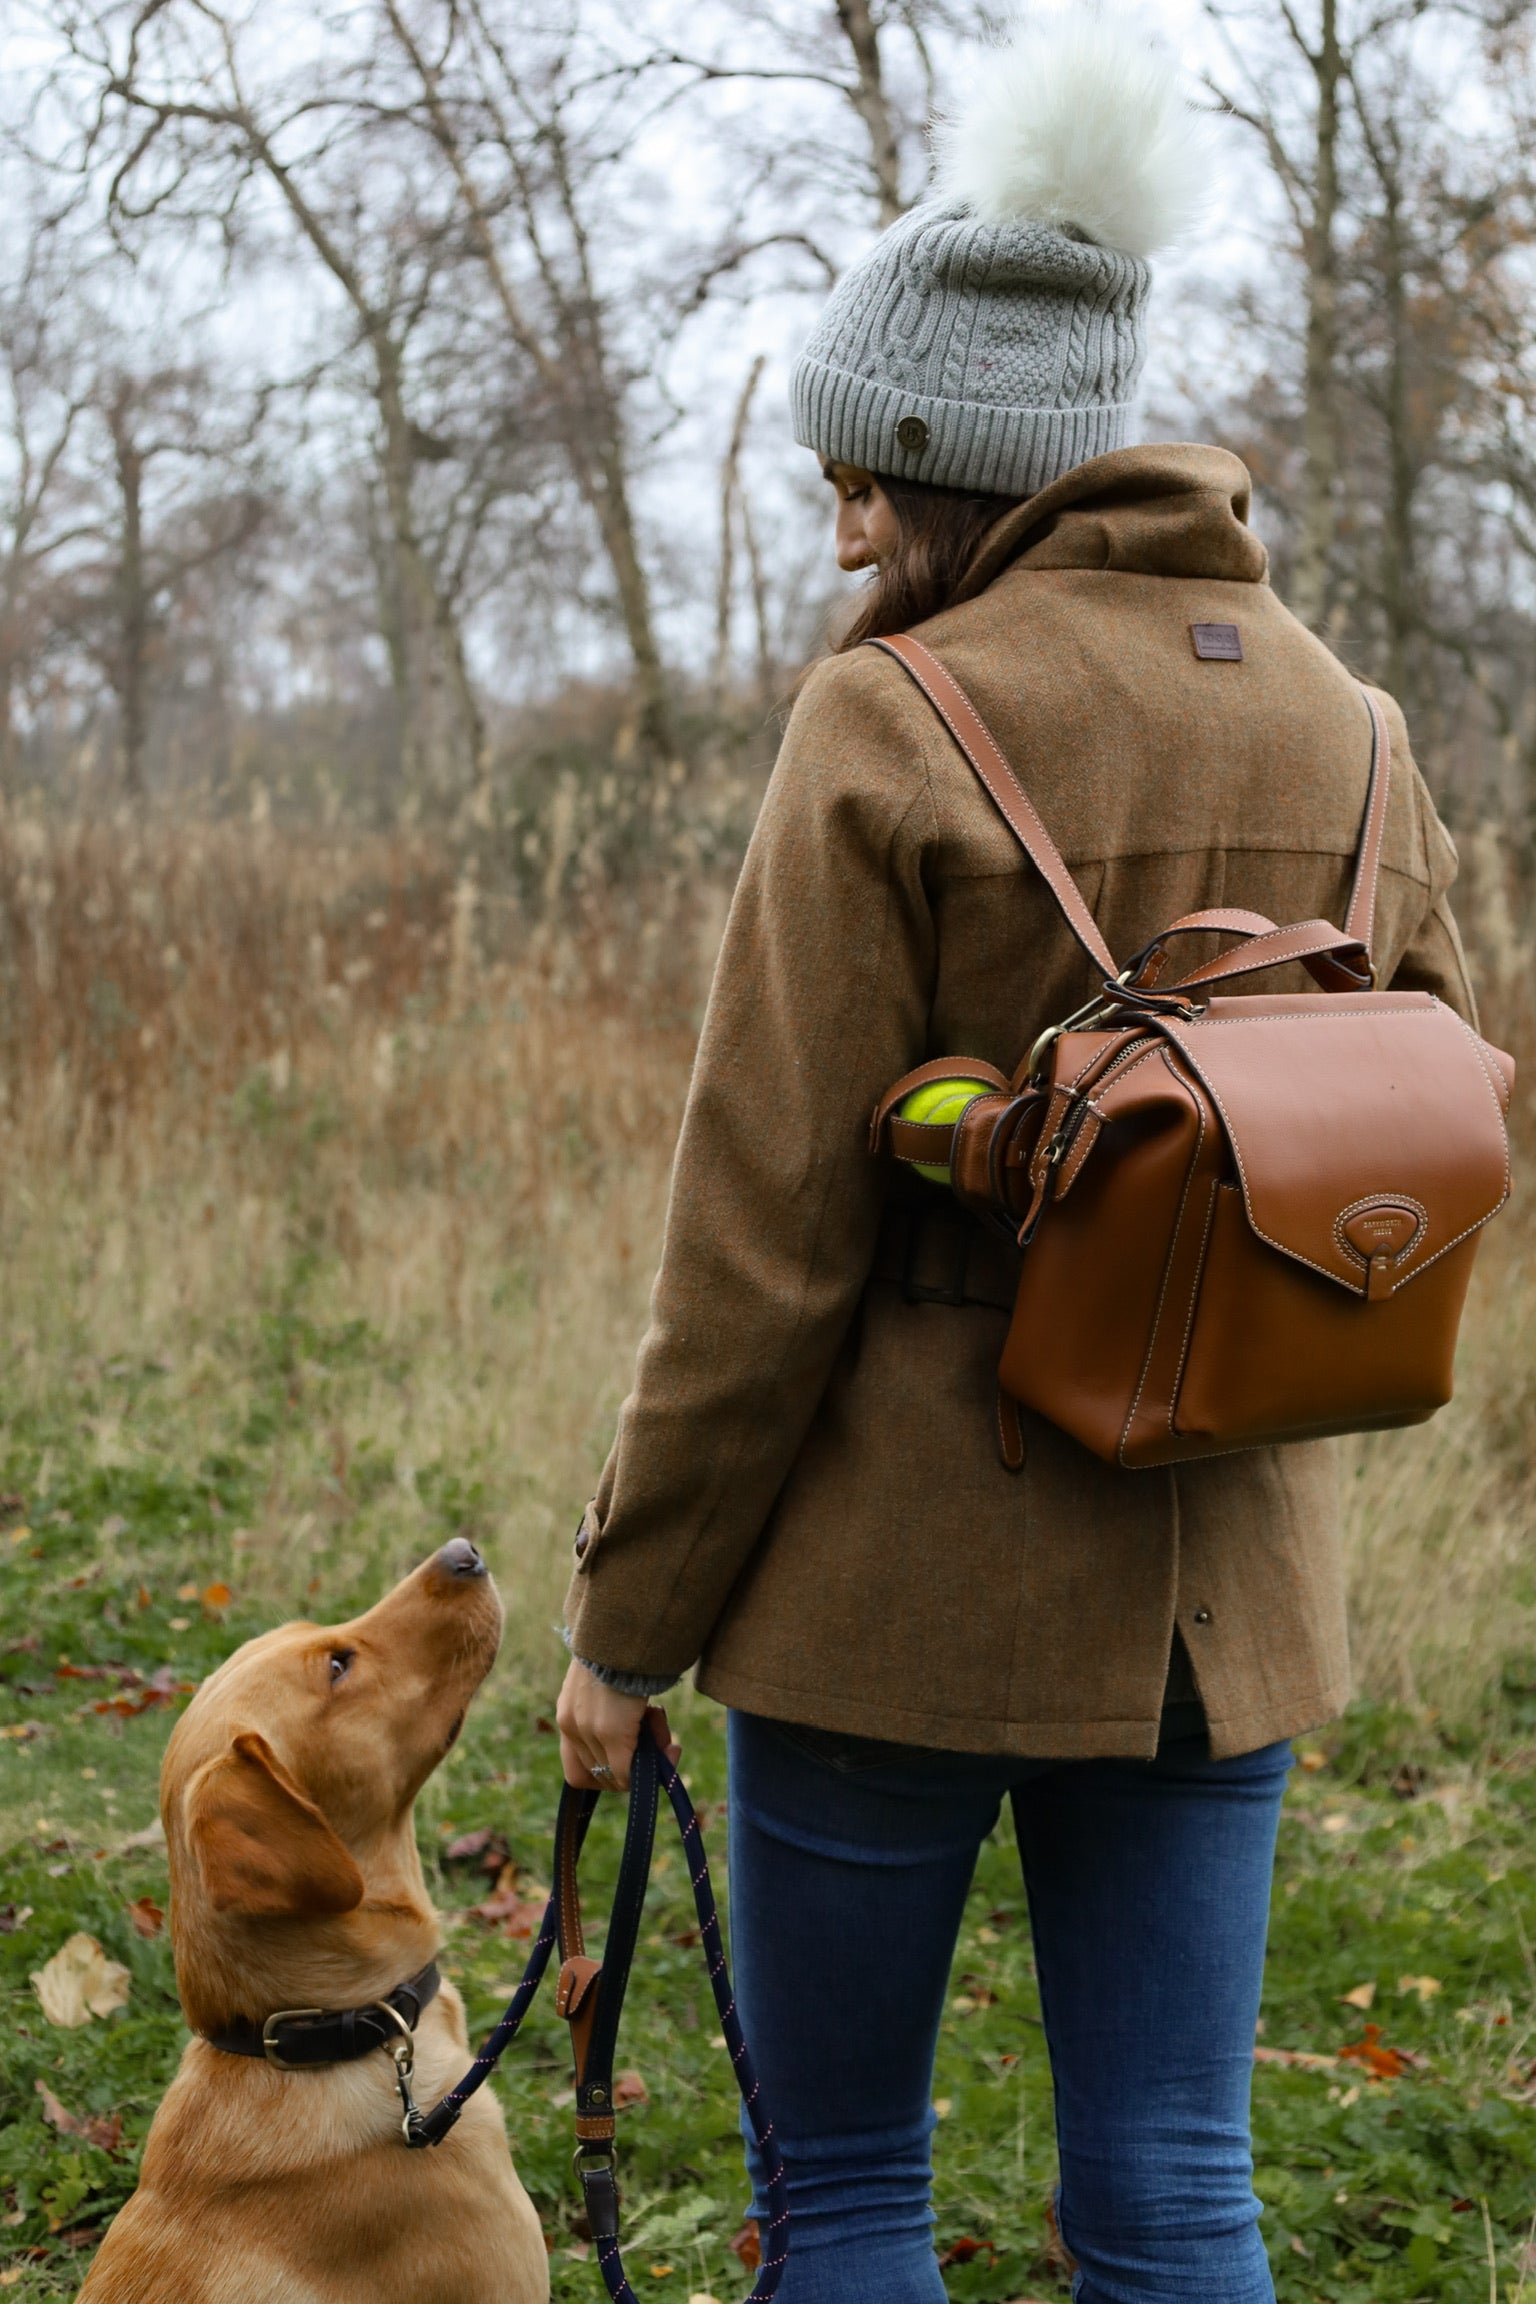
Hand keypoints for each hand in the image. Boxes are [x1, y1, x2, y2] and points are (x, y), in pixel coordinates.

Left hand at [556, 1659, 677, 1791]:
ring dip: (646, 1763)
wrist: (624, 1627)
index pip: (578, 1769)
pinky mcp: (611, 1732)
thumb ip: (610, 1712)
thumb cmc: (623, 1649)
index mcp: (567, 1714)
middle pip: (600, 1775)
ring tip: (663, 1730)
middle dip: (633, 1767)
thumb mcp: (607, 1685)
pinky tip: (672, 1746)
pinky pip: (629, 1772)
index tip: (634, 1757)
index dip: (608, 1773)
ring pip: (617, 1776)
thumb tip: (640, 1731)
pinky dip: (655, 1766)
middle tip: (657, 1743)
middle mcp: (570, 1727)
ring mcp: (588, 1731)